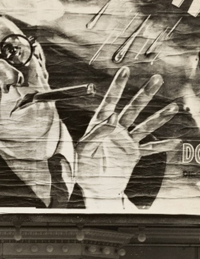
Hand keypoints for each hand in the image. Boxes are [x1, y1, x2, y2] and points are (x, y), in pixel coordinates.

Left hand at [75, 67, 180, 209]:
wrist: (95, 188)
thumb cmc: (84, 168)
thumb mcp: (83, 151)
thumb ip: (95, 134)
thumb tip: (112, 117)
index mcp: (99, 126)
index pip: (109, 103)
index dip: (117, 87)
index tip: (125, 71)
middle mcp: (115, 130)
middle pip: (132, 109)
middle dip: (145, 94)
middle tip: (157, 78)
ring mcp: (126, 140)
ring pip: (145, 125)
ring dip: (159, 116)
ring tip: (174, 107)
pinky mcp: (134, 153)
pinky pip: (150, 148)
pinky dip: (162, 146)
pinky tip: (175, 142)